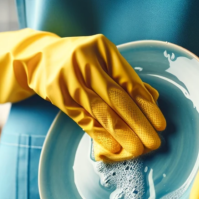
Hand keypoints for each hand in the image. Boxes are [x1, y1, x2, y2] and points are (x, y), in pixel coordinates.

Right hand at [0, 30, 165, 159]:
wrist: (37, 56)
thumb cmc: (80, 59)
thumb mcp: (102, 58)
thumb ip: (125, 76)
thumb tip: (153, 98)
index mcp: (103, 48)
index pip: (130, 82)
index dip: (147, 105)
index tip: (161, 124)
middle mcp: (85, 61)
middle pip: (117, 98)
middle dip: (138, 123)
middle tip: (153, 143)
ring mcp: (69, 79)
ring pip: (100, 111)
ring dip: (121, 133)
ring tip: (137, 149)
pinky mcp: (57, 96)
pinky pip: (82, 119)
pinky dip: (99, 134)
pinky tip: (113, 146)